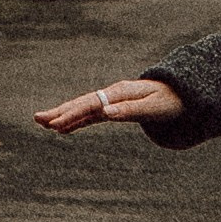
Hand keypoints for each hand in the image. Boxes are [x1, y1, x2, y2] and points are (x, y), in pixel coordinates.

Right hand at [35, 77, 185, 134]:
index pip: (91, 104)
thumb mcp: (153, 108)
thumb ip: (130, 110)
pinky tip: (64, 128)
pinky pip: (91, 114)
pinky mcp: (115, 107)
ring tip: (42, 122)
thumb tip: (105, 113)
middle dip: (60, 111)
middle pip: (82, 103)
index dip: (73, 114)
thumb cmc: (170, 101)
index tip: (55, 125)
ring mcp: (112, 100)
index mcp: (120, 92)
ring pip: (83, 108)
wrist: (183, 94)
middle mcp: (113, 94)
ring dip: (64, 114)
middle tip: (37, 119)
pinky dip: (77, 119)